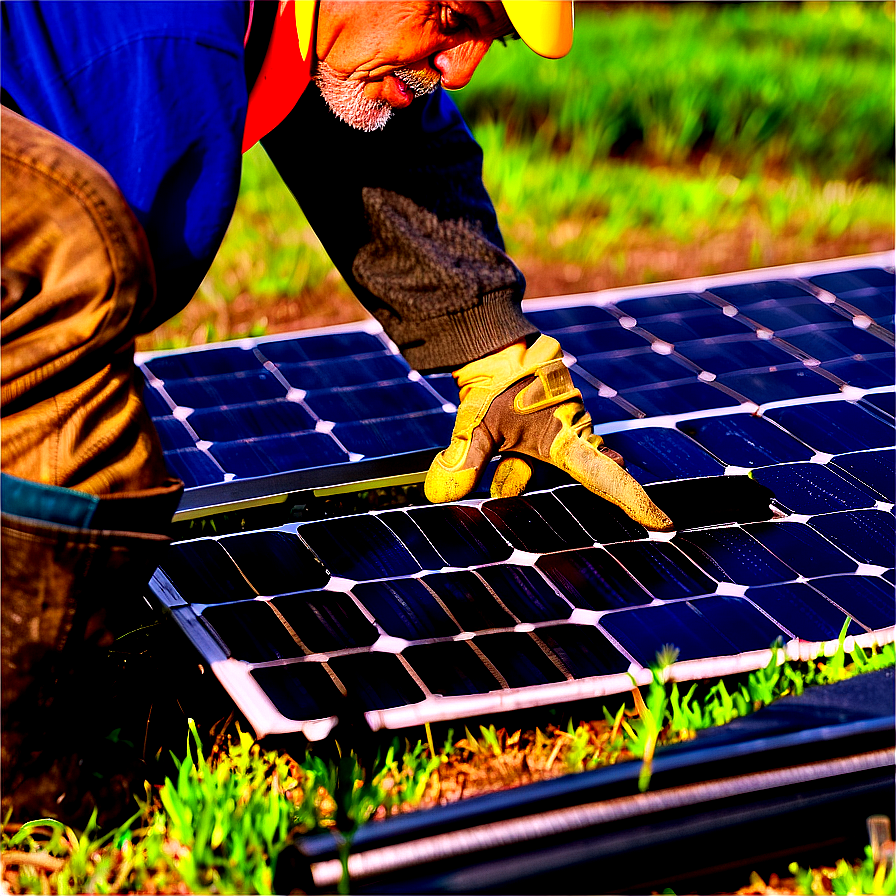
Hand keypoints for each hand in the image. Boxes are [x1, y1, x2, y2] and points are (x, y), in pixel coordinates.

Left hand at [424, 335, 673, 530]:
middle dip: (518, 478)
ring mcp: (562, 436)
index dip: (634, 502)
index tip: (665, 525)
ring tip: (492, 439)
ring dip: (508, 471)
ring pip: (530, 473)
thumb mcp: (476, 424)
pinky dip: (509, 467)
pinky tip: (492, 461)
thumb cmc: (494, 385)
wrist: (494, 351)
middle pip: (551, 480)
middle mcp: (573, 438)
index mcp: (567, 437)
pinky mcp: (548, 434)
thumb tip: (441, 495)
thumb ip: (464, 459)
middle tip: (503, 462)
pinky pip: (527, 464)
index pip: (607, 477)